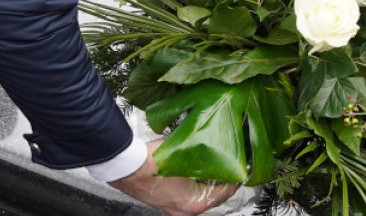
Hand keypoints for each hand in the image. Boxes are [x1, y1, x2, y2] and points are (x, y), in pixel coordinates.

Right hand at [109, 140, 239, 215]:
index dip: (234, 177)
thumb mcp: (188, 157)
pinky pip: (187, 196)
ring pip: (200, 196)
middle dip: (220, 181)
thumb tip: (221, 155)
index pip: (226, 192)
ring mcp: (173, 209)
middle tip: (227, 165)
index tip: (238, 167)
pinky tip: (194, 171)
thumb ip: (207, 160)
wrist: (127, 166)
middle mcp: (185, 211)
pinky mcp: (165, 204)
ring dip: (206, 183)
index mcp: (195, 204)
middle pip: (213, 197)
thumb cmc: (153, 162)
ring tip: (212, 167)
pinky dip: (192, 185)